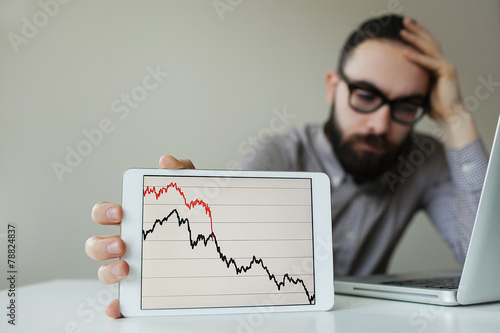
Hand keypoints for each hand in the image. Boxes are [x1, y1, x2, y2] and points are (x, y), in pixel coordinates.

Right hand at [84, 155, 194, 317]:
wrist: (219, 238)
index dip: (104, 212)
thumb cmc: (195, 213)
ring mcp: (131, 267)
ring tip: (125, 268)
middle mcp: (126, 244)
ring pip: (105, 272)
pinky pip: (122, 301)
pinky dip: (116, 306)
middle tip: (123, 243)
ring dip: (107, 271)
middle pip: (97, 245)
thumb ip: (182, 172)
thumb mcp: (193, 190)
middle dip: (102, 244)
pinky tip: (119, 306)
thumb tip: (166, 162)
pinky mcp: (141, 290)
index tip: (120, 213)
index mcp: (132, 220)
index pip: (105, 214)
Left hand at [400, 17, 460, 120]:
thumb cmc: (434, 106)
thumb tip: (395, 80)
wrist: (449, 115)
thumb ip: (413, 80)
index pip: (427, 45)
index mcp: (437, 65)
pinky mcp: (446, 71)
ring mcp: (446, 65)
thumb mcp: (420, 89)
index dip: (417, 36)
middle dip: (417, 31)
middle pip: (429, 41)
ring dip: (415, 39)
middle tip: (405, 22)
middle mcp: (443, 62)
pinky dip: (416, 57)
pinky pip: (429, 62)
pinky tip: (405, 52)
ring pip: (429, 48)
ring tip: (403, 32)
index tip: (405, 29)